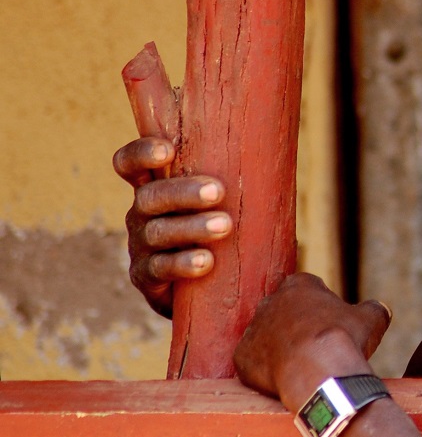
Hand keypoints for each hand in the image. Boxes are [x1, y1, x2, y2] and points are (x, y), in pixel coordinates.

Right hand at [112, 137, 232, 316]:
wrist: (206, 286)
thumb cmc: (221, 227)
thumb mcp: (220, 201)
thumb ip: (233, 180)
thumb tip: (275, 159)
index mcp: (155, 186)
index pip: (131, 163)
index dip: (141, 153)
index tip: (168, 150)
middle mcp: (142, 213)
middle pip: (150, 197)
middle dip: (183, 192)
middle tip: (219, 191)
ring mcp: (140, 245)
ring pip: (158, 232)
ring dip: (192, 228)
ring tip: (224, 226)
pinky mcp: (145, 277)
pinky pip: (160, 268)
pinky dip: (184, 263)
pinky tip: (206, 261)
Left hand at [234, 273, 392, 411]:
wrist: (319, 373)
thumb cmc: (344, 340)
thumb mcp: (370, 319)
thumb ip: (374, 309)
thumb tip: (382, 309)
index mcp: (299, 285)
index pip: (308, 288)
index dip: (321, 305)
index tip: (331, 323)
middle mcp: (271, 302)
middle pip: (283, 310)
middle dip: (296, 324)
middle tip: (315, 345)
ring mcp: (254, 329)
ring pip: (267, 337)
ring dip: (280, 347)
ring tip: (301, 366)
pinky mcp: (242, 357)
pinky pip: (254, 362)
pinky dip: (267, 371)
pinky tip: (286, 380)